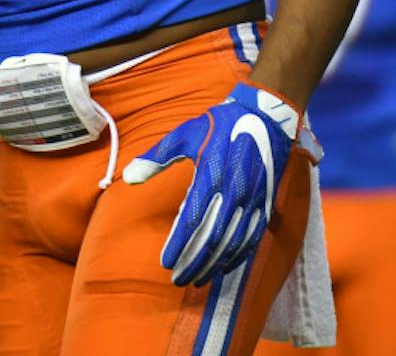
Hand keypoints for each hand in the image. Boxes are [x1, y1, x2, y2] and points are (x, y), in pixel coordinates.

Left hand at [122, 82, 303, 286]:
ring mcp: (253, 200)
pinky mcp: (266, 203)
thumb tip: (128, 178)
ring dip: (214, 265)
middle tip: (178, 279)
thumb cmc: (218, 125)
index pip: (192, 220)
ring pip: (233, 242)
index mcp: (211, 175)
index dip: (179, 244)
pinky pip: (252, 237)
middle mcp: (234, 191)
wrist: (265, 116)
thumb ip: (156, 158)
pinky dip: (238, 256)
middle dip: (194, 262)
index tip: (166, 262)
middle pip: (212, 238)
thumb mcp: (184, 135)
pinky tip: (225, 267)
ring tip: (197, 279)